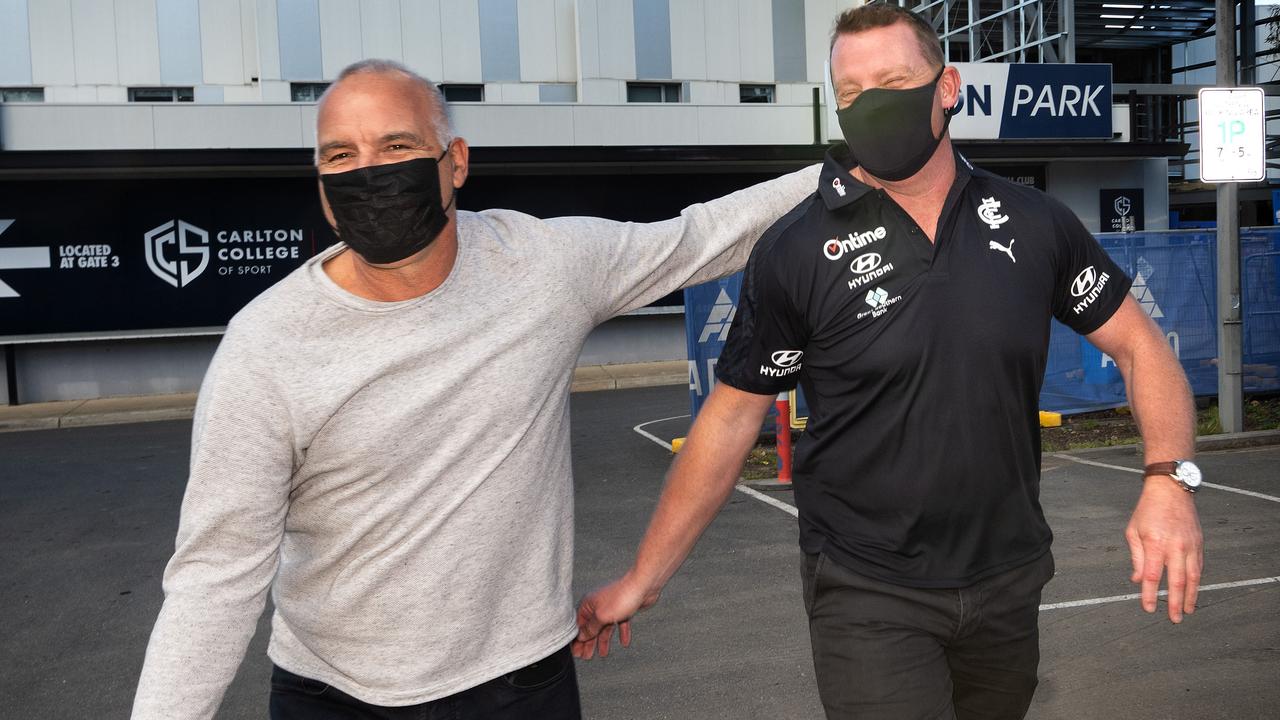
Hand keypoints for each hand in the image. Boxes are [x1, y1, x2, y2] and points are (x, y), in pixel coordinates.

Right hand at [572, 573, 656, 659]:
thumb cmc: (621, 597)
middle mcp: (598, 605)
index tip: (576, 652)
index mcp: (589, 604)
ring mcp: (611, 607)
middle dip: (589, 642)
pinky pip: (621, 624)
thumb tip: (581, 636)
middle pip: (591, 627)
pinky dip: (622, 633)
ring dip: (603, 640)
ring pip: (605, 627)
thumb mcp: (602, 617)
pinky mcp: (624, 609)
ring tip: (603, 653)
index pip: (579, 625)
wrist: (643, 586)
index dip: (577, 639)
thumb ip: (590, 628)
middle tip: (586, 656)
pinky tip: (624, 643)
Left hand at [1125, 476, 1203, 622]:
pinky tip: (1192, 592)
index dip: (1149, 594)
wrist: (1171, 490)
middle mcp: (1175, 547)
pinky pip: (1198, 567)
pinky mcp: (1199, 544)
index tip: (1148, 608)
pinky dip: (1196, 582)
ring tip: (1187, 611)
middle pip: (1176, 581)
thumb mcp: (1133, 531)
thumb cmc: (1147, 510)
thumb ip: (1136, 557)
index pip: (1152, 576)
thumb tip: (1137, 580)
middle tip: (1174, 619)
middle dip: (1174, 603)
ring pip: (1193, 577)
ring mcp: (1190, 545)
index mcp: (1155, 543)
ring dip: (1190, 596)